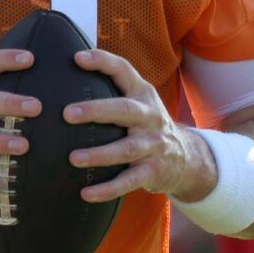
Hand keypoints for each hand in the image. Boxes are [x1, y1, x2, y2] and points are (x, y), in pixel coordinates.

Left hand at [66, 48, 218, 203]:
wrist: (187, 157)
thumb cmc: (148, 125)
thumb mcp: (139, 102)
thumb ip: (114, 88)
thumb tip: (71, 66)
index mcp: (143, 95)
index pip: (124, 71)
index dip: (102, 62)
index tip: (77, 58)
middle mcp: (150, 117)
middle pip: (125, 110)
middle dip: (97, 111)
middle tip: (67, 113)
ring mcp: (154, 145)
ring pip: (126, 149)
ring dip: (100, 154)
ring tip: (73, 158)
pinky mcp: (153, 171)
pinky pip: (129, 181)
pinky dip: (107, 189)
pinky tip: (86, 194)